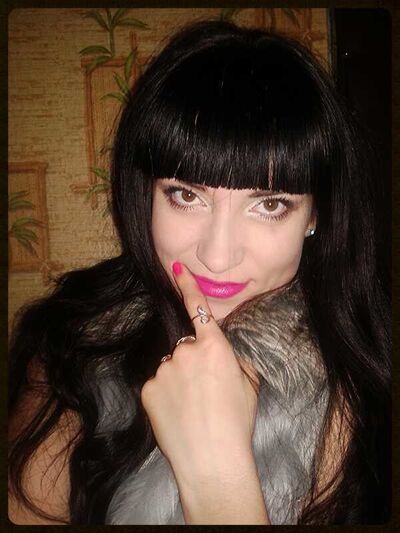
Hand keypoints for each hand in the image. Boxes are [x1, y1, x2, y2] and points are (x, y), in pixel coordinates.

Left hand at [140, 262, 259, 486]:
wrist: (213, 461)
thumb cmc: (237, 422)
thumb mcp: (249, 385)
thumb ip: (235, 360)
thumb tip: (225, 352)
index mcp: (214, 347)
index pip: (198, 308)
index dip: (187, 286)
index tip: (176, 268)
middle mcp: (185, 351)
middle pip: (186, 347)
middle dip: (193, 362)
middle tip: (206, 392)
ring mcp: (163, 369)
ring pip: (171, 367)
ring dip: (179, 379)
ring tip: (192, 408)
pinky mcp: (148, 389)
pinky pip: (158, 384)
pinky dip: (165, 395)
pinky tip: (177, 414)